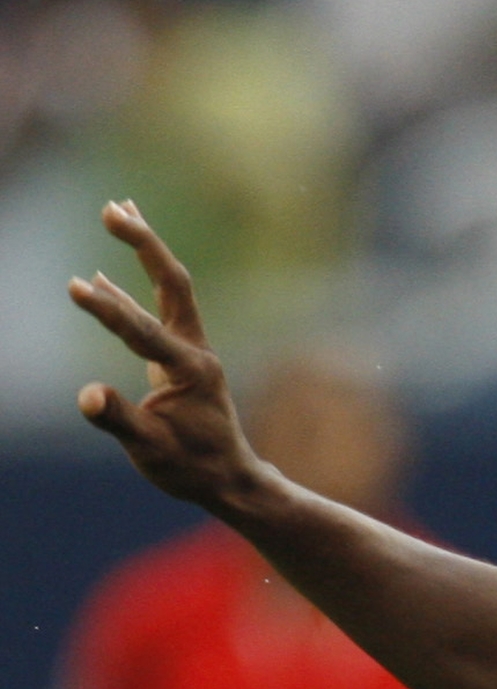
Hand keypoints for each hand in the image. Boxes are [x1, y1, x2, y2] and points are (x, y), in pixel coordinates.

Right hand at [67, 203, 267, 510]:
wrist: (230, 481)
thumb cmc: (192, 468)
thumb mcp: (152, 451)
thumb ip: (120, 421)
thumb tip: (87, 396)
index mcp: (190, 371)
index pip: (143, 331)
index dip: (108, 309)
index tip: (73, 287)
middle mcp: (195, 351)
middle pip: (173, 284)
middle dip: (143, 243)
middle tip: (111, 208)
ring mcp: (190, 351)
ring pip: (169, 288)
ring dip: (144, 249)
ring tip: (116, 209)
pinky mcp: (181, 357)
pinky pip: (156, 310)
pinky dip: (130, 288)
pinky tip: (102, 276)